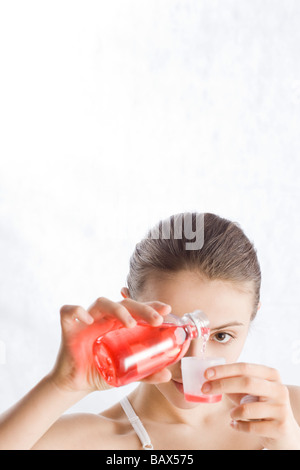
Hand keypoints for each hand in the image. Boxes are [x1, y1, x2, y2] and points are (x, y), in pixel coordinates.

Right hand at [49, 297, 171, 393]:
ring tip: (131, 324)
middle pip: (124, 303)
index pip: (136, 308)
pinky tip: (88, 321)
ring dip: (118, 310)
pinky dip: (77, 311)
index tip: (167, 309)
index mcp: (118, 324)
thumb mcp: (125, 374)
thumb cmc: (101, 372)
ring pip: (101, 302)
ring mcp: (87, 320)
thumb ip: (145, 373)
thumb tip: (167, 375)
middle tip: (157, 320)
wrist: (76, 385)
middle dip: (142, 308)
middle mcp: (104, 318)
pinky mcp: (69, 327)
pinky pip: (68, 311)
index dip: (151, 306)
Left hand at [201, 362, 299, 449]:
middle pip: (246, 382)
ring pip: (247, 408)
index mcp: (271, 375)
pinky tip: (237, 424)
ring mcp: (281, 409)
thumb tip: (208, 376)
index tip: (206, 374)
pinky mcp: (280, 427)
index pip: (245, 367)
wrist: (286, 433)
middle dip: (222, 385)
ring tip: (233, 414)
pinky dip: (239, 425)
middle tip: (205, 389)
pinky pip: (251, 427)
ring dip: (233, 412)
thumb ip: (234, 382)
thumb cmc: (261, 407)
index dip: (224, 370)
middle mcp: (279, 389)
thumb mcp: (250, 391)